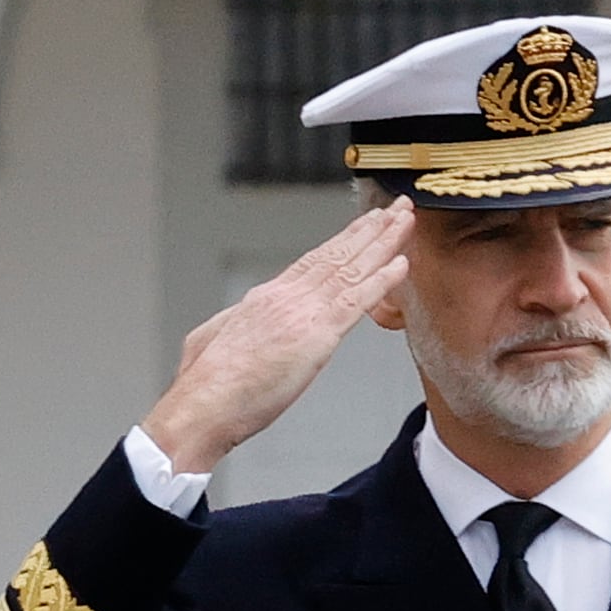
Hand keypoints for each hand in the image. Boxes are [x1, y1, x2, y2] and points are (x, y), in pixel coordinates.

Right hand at [142, 196, 416, 475]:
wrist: (203, 402)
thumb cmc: (208, 383)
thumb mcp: (217, 338)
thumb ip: (237, 323)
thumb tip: (243, 317)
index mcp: (265, 298)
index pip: (313, 262)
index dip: (343, 241)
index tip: (364, 225)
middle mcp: (286, 296)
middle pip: (337, 255)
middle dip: (370, 229)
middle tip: (397, 208)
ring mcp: (302, 312)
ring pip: (352, 268)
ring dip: (384, 242)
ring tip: (406, 219)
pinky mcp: (316, 335)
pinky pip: (358, 300)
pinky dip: (382, 279)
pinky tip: (402, 263)